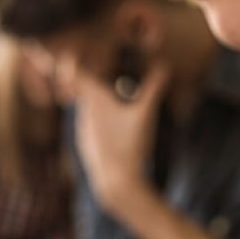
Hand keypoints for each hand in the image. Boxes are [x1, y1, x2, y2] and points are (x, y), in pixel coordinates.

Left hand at [74, 63, 169, 219]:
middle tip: (108, 77)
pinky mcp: (86, 145)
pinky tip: (114, 129)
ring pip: (87, 110)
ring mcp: (83, 131)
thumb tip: (165, 65)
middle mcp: (84, 114)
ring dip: (99, 104)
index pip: (78, 74)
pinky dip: (99, 122)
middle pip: (85, 91)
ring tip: (117, 103)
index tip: (75, 55)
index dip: (74, 63)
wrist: (115, 182)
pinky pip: (90, 127)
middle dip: (96, 83)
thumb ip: (153, 89)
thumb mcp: (145, 114)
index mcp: (95, 101)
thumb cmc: (130, 145)